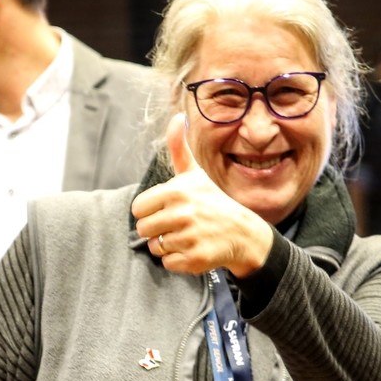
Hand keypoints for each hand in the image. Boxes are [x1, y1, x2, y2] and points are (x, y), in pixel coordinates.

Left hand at [132, 114, 273, 276]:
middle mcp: (183, 213)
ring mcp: (189, 237)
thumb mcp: (194, 174)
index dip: (150, 211)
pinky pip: (168, 263)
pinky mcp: (195, 259)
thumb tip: (177, 117)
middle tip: (177, 225)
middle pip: (143, 229)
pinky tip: (193, 249)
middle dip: (156, 229)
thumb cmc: (212, 201)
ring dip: (167, 245)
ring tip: (186, 236)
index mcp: (177, 191)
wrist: (242, 232)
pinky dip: (178, 260)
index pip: (138, 208)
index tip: (167, 209)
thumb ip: (179, 149)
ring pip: (155, 247)